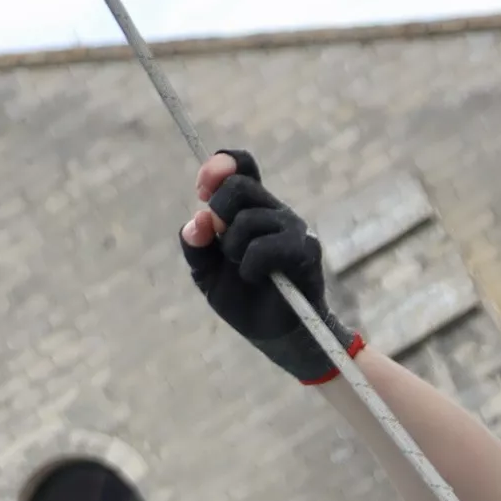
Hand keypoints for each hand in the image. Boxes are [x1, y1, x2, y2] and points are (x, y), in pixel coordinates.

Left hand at [181, 151, 355, 383]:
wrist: (273, 334)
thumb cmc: (242, 298)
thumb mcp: (205, 272)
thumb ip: (195, 245)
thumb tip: (198, 220)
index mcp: (250, 208)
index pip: (241, 165)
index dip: (220, 165)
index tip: (202, 189)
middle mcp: (274, 211)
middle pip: (238, 187)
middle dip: (219, 214)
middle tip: (223, 245)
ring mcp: (293, 227)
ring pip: (247, 220)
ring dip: (233, 250)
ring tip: (244, 271)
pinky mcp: (305, 250)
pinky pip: (264, 248)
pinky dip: (250, 266)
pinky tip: (255, 277)